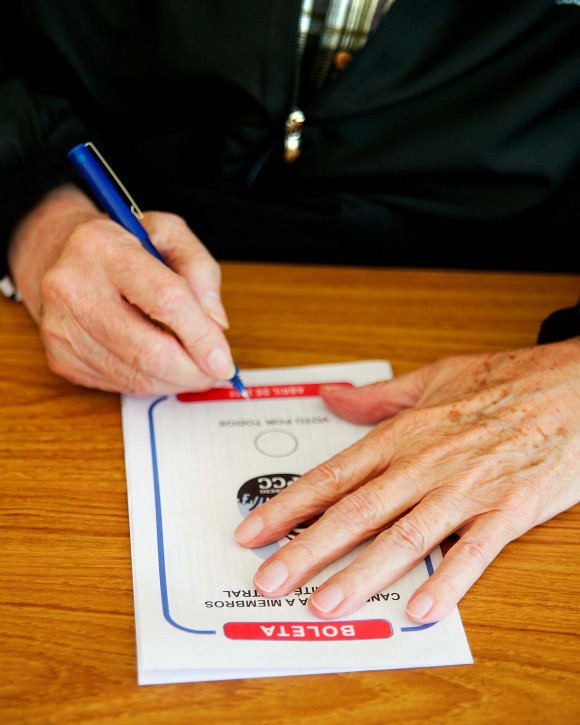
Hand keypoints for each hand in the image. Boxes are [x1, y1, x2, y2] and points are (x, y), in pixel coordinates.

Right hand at [8, 185, 234, 393]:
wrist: (64, 254)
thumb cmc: (124, 244)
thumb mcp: (170, 235)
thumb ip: (201, 271)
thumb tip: (215, 325)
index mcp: (104, 246)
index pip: (166, 300)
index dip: (201, 337)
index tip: (224, 360)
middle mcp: (73, 287)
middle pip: (149, 351)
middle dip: (193, 371)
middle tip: (215, 372)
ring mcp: (62, 326)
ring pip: (136, 376)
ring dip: (175, 381)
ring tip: (192, 368)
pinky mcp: (60, 356)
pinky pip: (119, 384)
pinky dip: (150, 382)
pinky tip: (158, 364)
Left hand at [235, 339, 579, 622]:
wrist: (575, 386)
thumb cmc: (506, 381)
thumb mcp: (434, 378)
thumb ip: (379, 398)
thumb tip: (331, 397)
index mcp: (405, 433)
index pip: (334, 475)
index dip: (289, 505)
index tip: (252, 529)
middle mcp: (428, 463)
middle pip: (356, 512)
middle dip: (307, 549)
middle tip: (268, 579)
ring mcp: (469, 489)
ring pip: (405, 536)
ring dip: (361, 574)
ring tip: (323, 604)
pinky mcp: (511, 511)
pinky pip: (474, 552)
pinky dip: (448, 582)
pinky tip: (419, 610)